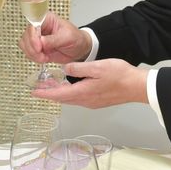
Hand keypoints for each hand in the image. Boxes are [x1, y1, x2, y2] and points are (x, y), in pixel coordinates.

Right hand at [19, 12, 92, 63]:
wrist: (79, 49)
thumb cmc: (76, 38)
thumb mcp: (68, 37)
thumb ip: (54, 39)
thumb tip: (41, 42)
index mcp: (46, 19)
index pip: (33, 24)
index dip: (33, 35)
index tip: (39, 46)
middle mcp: (39, 27)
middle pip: (26, 35)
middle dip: (32, 47)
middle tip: (41, 54)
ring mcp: (37, 37)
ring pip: (24, 44)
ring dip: (32, 53)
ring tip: (44, 58)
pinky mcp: (36, 47)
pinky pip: (28, 52)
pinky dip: (33, 57)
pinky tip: (43, 58)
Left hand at [31, 59, 148, 107]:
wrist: (137, 86)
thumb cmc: (119, 74)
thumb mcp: (97, 67)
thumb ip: (78, 68)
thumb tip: (64, 69)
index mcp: (83, 92)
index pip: (59, 94)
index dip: (45, 93)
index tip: (33, 93)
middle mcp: (85, 101)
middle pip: (63, 98)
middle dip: (49, 93)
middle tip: (38, 88)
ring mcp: (92, 102)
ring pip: (70, 99)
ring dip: (59, 93)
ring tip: (50, 86)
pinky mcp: (98, 101)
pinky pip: (78, 98)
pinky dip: (68, 93)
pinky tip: (69, 87)